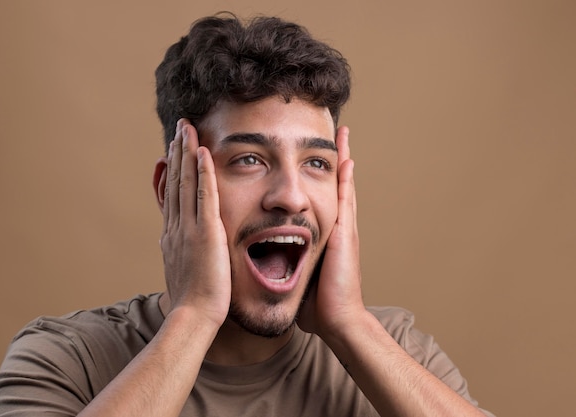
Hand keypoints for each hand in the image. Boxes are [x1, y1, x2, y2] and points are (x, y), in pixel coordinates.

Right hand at [159, 119, 230, 327]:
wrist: (192, 315)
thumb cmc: (191, 301)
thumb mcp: (182, 271)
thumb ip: (183, 254)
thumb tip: (182, 249)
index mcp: (172, 236)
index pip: (172, 195)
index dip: (173, 170)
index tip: (174, 150)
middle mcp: (176, 227)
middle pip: (175, 182)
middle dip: (178, 152)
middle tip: (179, 128)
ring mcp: (189, 228)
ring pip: (186, 182)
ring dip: (187, 153)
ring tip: (187, 129)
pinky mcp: (206, 232)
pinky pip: (205, 195)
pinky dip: (203, 172)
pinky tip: (204, 152)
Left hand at [297, 126, 364, 337]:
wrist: (336, 320)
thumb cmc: (318, 302)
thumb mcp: (298, 275)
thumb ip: (288, 264)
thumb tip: (269, 264)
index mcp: (323, 236)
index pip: (318, 200)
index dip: (316, 177)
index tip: (312, 155)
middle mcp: (335, 227)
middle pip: (334, 185)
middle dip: (334, 159)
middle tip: (336, 132)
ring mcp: (343, 229)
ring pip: (341, 185)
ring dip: (342, 159)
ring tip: (342, 133)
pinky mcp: (344, 235)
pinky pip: (345, 200)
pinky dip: (346, 179)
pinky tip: (346, 159)